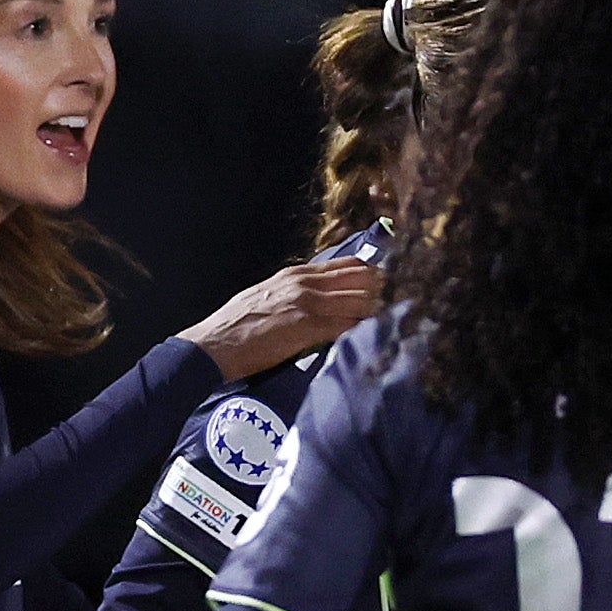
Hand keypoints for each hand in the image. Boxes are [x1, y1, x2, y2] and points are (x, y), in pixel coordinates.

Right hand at [182, 255, 384, 381]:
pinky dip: (362, 331)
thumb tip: (315, 300)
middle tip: (397, 306)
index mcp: (296, 275)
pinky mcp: (306, 328)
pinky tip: (375, 339)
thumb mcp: (266, 296)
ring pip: (358, 300)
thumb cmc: (235, 326)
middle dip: (381, 292)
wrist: (214, 345)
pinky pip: (346, 326)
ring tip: (392, 324)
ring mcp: (307, 304)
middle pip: (360, 278)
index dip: (371, 274)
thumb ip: (293, 293)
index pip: (347, 265)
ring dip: (376, 313)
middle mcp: (305, 283)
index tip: (386, 286)